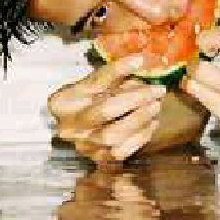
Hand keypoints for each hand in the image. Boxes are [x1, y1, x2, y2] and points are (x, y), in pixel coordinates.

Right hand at [47, 55, 164, 163]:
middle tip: (157, 89)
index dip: (119, 69)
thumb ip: (116, 75)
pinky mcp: (98, 159)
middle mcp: (68, 126)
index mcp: (62, 101)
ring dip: (140, 119)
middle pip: (104, 111)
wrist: (82, 129)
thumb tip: (143, 63)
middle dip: (135, 99)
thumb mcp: (97, 83)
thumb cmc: (91, 100)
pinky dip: (141, 136)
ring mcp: (83, 146)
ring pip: (113, 135)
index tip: (140, 59)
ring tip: (156, 105)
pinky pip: (122, 151)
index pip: (94, 82)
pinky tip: (151, 123)